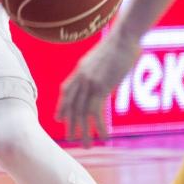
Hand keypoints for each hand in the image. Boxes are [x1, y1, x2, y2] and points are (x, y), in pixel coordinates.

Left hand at [55, 30, 137, 145]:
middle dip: (71, 124)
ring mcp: (90, 83)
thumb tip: (104, 84)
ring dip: (84, 131)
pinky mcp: (101, 87)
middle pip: (72, 105)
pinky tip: (104, 137)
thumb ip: (99, 71)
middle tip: (71, 139)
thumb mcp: (103, 58)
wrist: (123, 37)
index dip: (62, 106)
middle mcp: (81, 77)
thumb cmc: (120, 44)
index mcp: (80, 69)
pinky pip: (97, 112)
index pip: (66, 90)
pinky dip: (100, 127)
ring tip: (86, 146)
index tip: (59, 118)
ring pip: (82, 112)